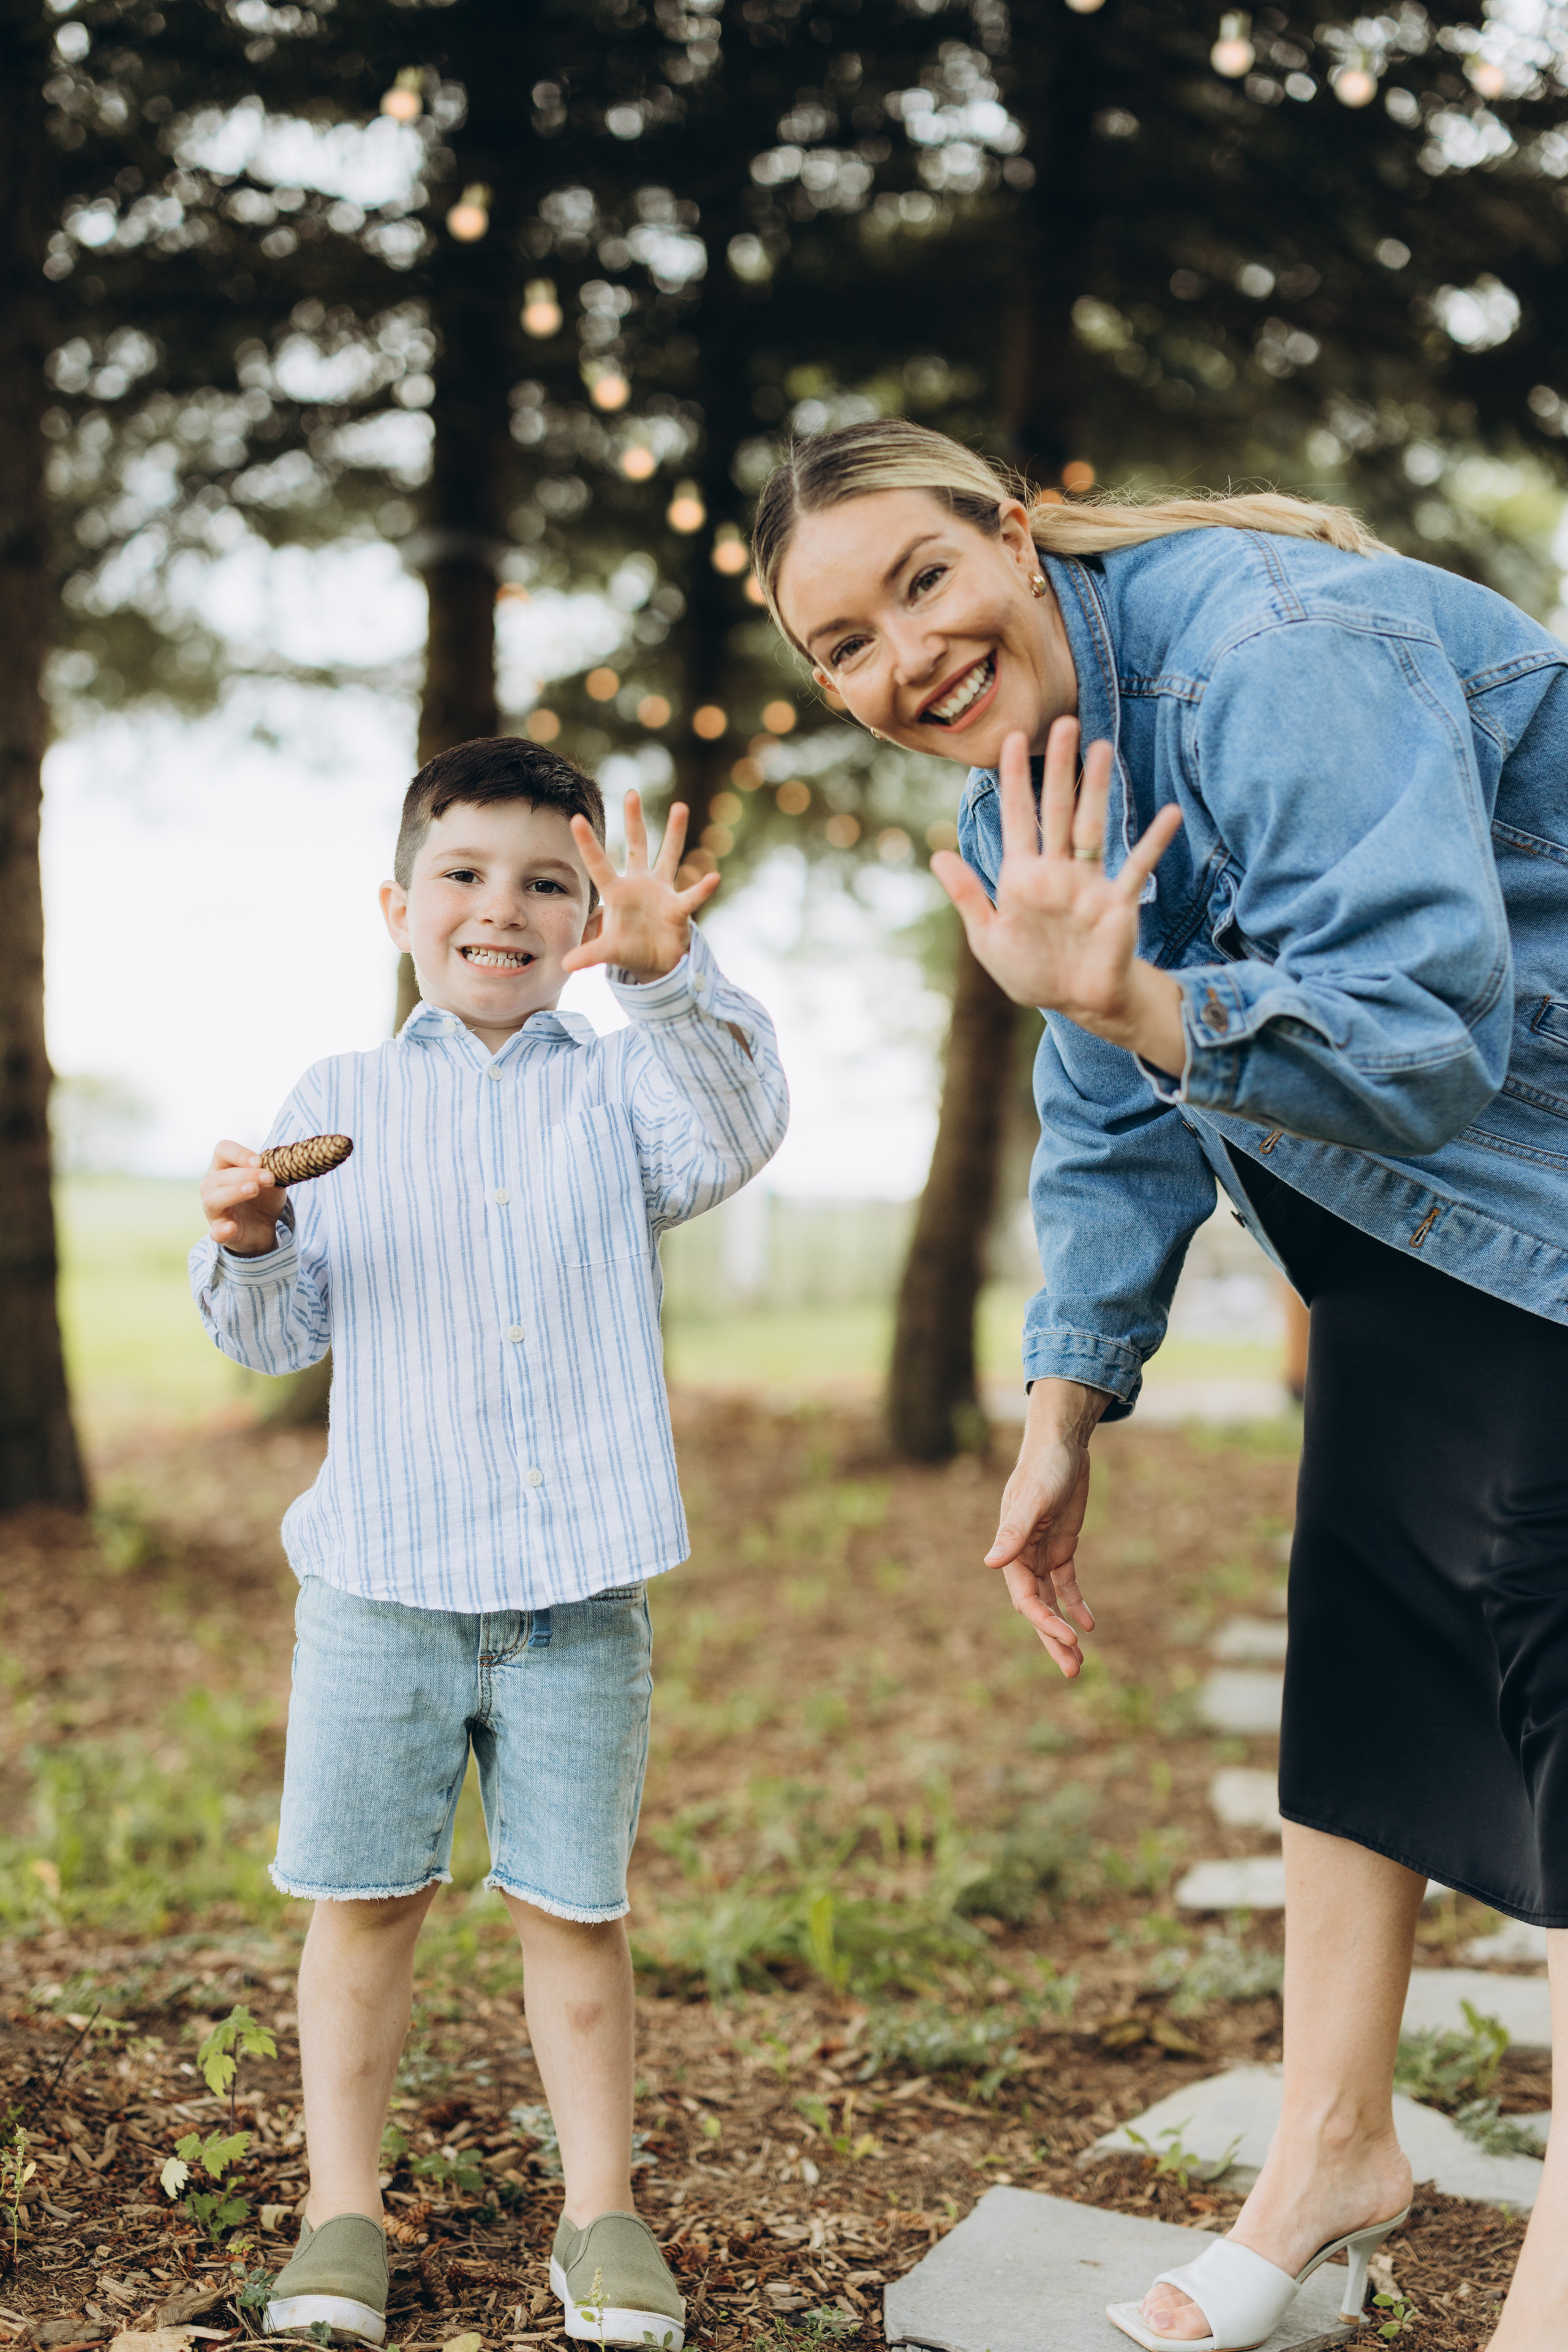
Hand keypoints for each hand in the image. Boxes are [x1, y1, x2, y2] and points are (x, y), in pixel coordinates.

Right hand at [201, 1140, 287, 1256]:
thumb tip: (277, 1162)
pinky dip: (222, 1230)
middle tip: (269, 1178)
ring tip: (254, 1190)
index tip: (260, 1161)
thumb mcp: (271, 1181)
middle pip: (220, 1176)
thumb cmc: (263, 1197)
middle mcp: (212, 1186)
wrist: (265, 1227)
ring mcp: (213, 1211)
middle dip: (246, 1175)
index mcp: (223, 1167)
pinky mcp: (220, 1232)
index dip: (240, 1153)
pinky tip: (232, 1227)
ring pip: (213, 1200)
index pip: (223, 1150)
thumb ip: (272, 1170)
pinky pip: (216, 1232)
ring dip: (234, 1193)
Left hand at [561, 792, 721, 981]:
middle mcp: (639, 883)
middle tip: (631, 792)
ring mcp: (662, 891)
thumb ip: (588, 954)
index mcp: (617, 892)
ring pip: (668, 855)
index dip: (588, 843)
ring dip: (674, 832)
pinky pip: (692, 895)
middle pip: (637, 846)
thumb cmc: (629, 948)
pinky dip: (703, 888)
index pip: (598, 864)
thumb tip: (565, 965)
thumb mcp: (606, 951)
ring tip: (679, 806)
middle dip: (634, 820)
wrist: (655, 961)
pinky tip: (714, 877)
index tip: (576, 818)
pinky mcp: (679, 907)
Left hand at [931, 718, 1185, 1067]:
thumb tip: (937, 856)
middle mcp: (1057, 870)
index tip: (1009, 740)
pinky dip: (1153, 842)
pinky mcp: (1118, 902)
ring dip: (1097, 788)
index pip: (1017, 817)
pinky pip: (1137, 867)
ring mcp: (1089, 883)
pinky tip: (1170, 814)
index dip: (1013, 780)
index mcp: (1022, 876)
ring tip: (1101, 748)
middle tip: (1062, 723)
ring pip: (1093, 825)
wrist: (1076, 1003)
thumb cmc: (1033, 971)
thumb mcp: (988, 939)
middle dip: (1059, 768)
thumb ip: (968, 896)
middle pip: (1058, 809)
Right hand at [986, 1378, 1107, 1676]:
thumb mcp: (1033, 1499)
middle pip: (1036, 1607)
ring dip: (1063, 1628)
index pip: (1025, 1596)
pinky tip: (1091, 1624)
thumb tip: (990, 1564)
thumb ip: (1013, 1531)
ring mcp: (1042, 1552)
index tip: (1069, 1639)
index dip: (1044, 1621)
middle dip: (1052, 1639)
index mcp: (1012, 1549)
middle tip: (1073, 1670)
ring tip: (1079, 1660)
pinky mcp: (1061, 1546)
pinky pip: (1067, 1583)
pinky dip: (1076, 1603)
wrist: (1062, 1442)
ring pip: (1051, 1601)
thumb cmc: (1044, 1467)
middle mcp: (1024, 1556)